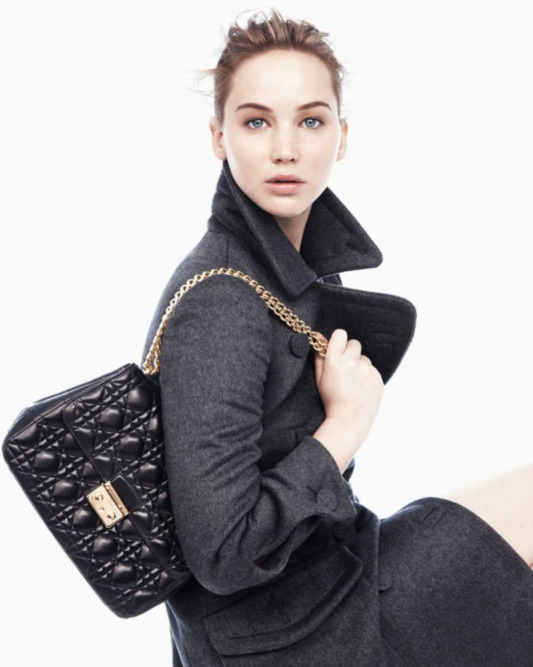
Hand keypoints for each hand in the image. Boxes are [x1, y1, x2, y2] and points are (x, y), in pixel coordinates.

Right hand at [314, 329, 383, 445]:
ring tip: (353, 382)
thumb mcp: (320, 378)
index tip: (337, 349)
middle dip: (349, 352)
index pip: (340, 334)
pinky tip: (361, 388)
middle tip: (345, 367)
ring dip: (359, 365)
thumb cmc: (331, 400)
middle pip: (354, 343)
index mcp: (335, 361)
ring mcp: (367, 371)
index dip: (338, 341)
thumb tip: (318, 336)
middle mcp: (352, 363)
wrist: (349, 421)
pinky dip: (367, 376)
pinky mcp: (378, 378)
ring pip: (364, 358)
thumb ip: (319, 356)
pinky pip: (372, 370)